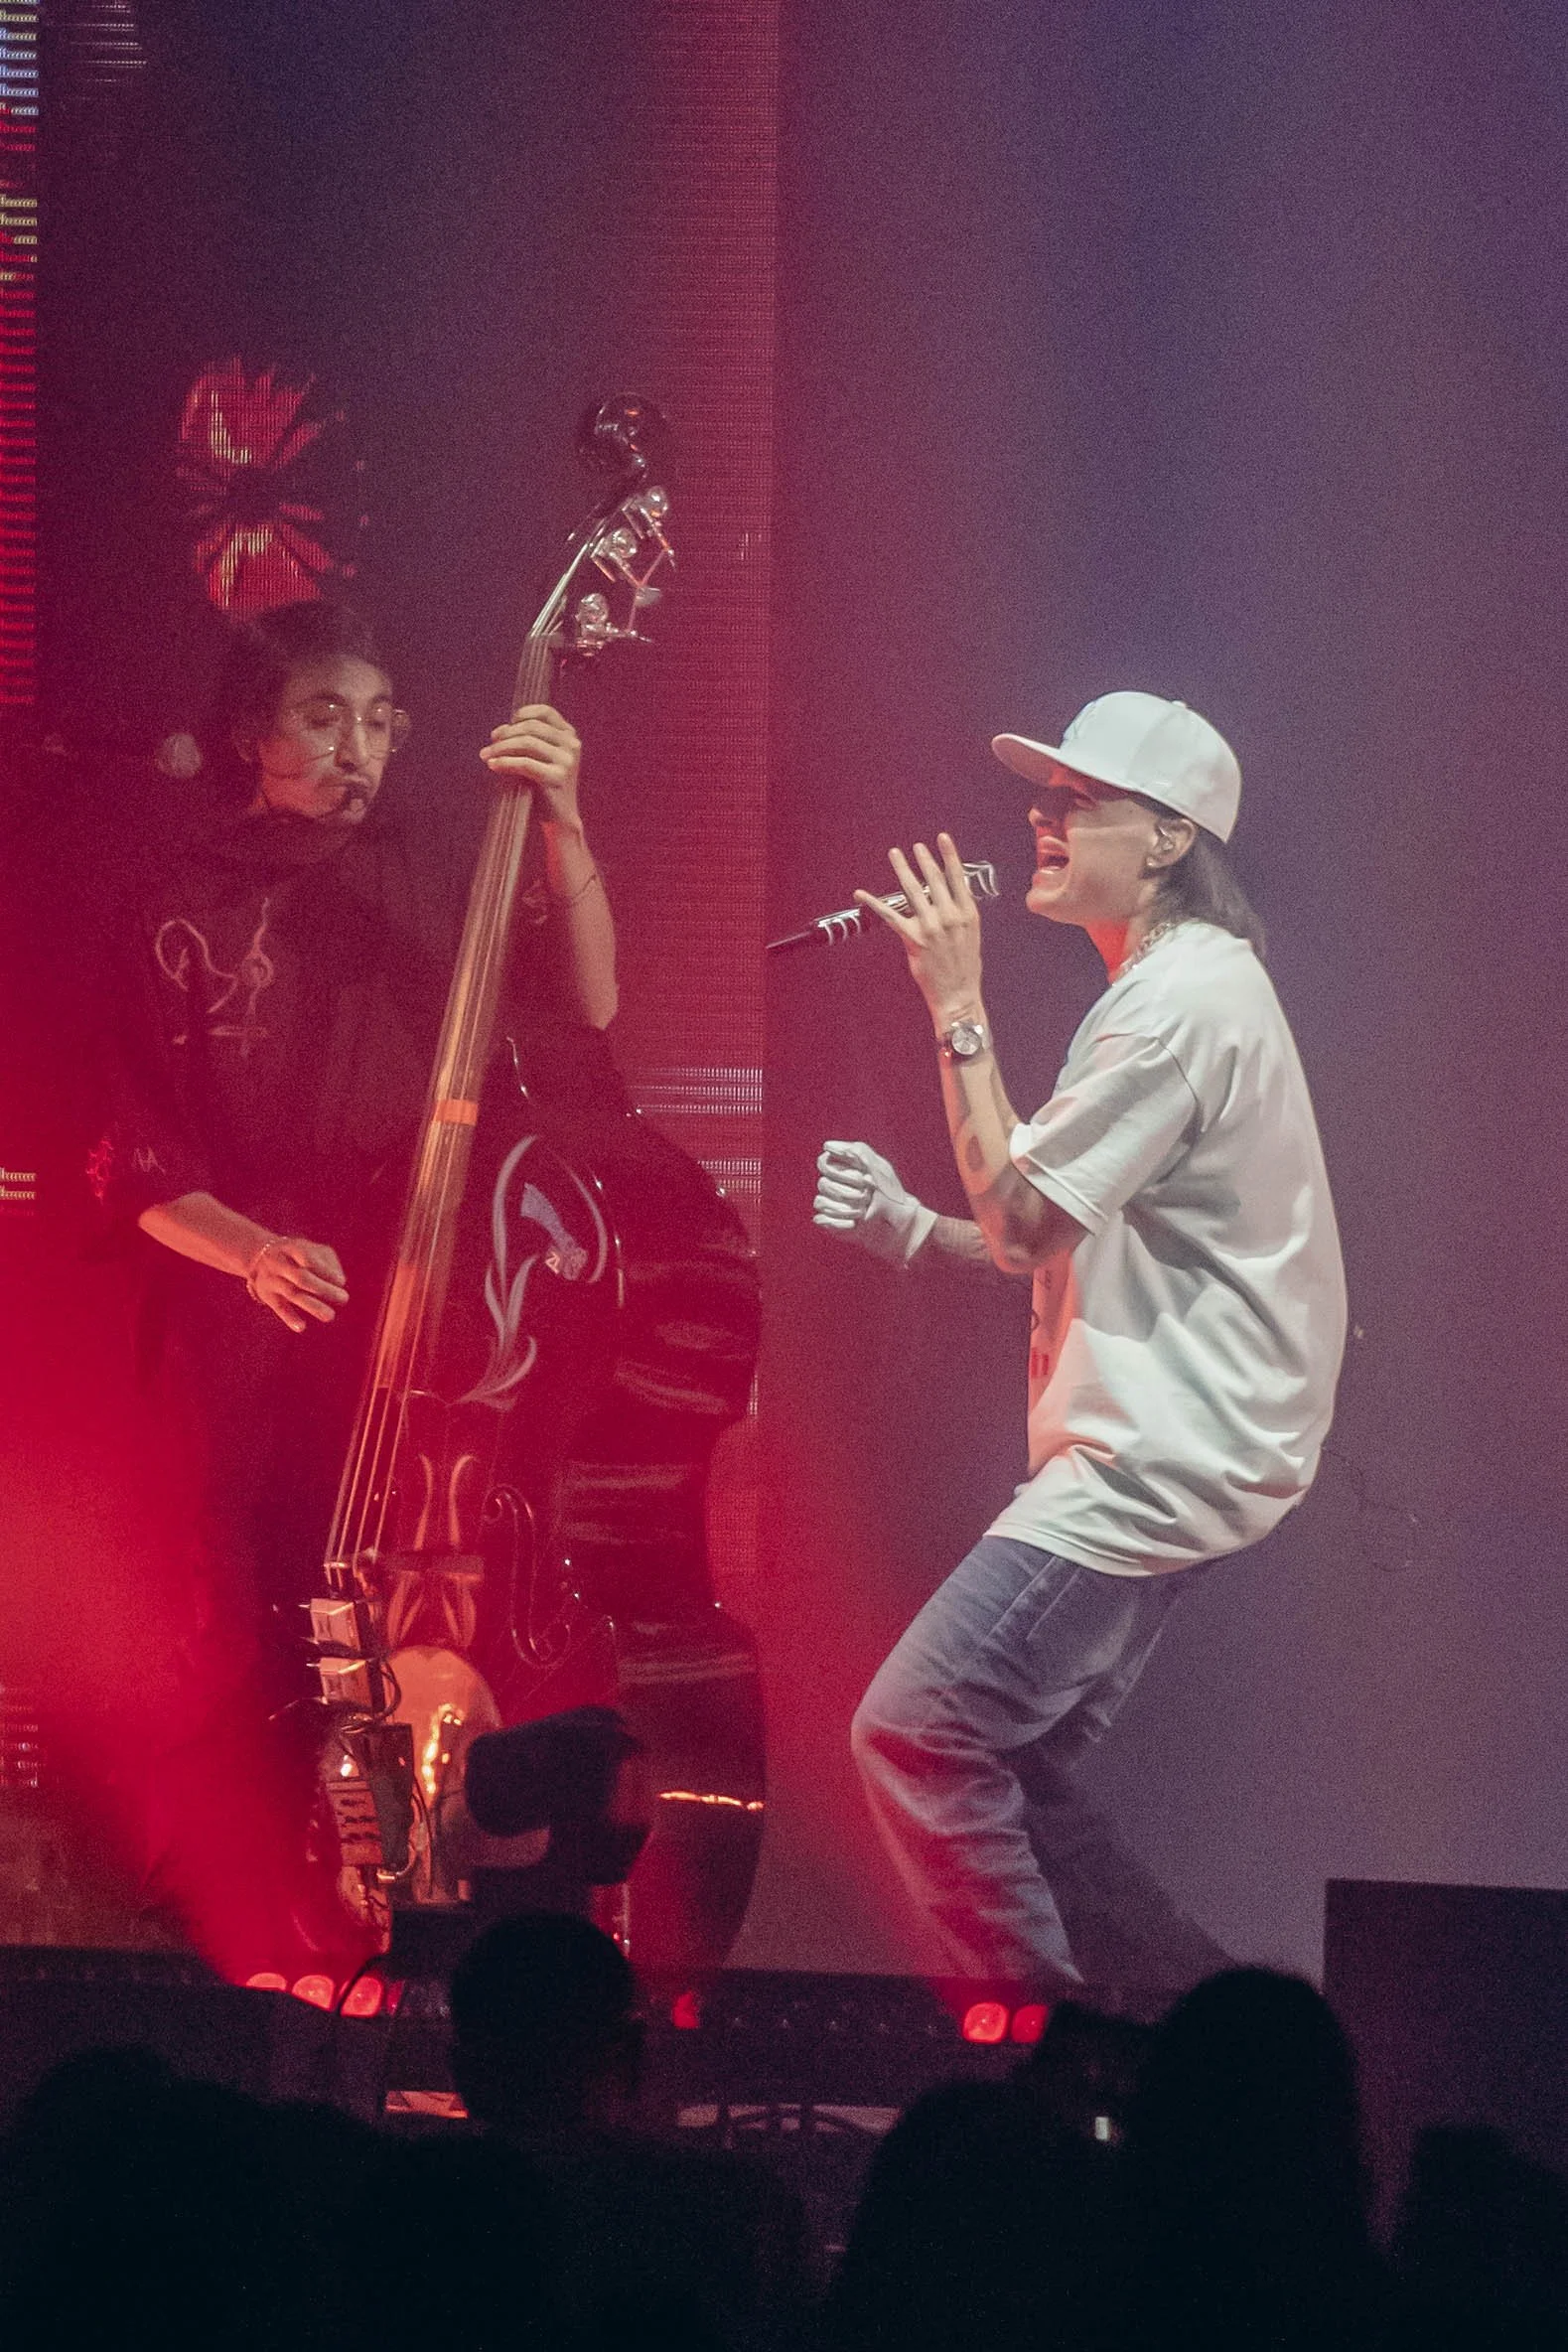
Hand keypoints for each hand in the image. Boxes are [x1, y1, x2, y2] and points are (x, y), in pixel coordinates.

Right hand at [246, 1237, 348, 1332]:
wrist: (258, 1257)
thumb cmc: (295, 1254)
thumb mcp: (309, 1248)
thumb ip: (327, 1261)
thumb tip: (340, 1281)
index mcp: (291, 1248)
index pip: (308, 1258)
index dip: (325, 1270)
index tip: (342, 1282)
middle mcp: (279, 1263)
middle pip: (301, 1278)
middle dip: (324, 1289)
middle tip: (344, 1299)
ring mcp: (271, 1279)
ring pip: (292, 1294)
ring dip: (312, 1306)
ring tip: (330, 1316)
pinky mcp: (266, 1295)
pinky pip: (278, 1307)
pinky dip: (289, 1318)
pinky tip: (302, 1327)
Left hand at [479, 704, 582, 825]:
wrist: (559, 819)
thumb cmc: (543, 787)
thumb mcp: (538, 758)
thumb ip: (524, 741)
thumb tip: (498, 731)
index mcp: (569, 736)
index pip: (545, 712)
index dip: (522, 715)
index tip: (502, 730)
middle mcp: (571, 745)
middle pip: (531, 728)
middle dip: (505, 735)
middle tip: (488, 747)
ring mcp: (567, 761)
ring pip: (526, 743)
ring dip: (501, 748)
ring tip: (486, 756)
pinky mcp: (558, 778)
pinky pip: (525, 764)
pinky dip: (505, 762)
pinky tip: (493, 766)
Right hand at [814, 1141, 936, 1265]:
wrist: (897, 1223)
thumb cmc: (889, 1194)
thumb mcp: (879, 1169)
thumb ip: (858, 1152)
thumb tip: (827, 1146)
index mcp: (842, 1168)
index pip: (824, 1163)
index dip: (839, 1171)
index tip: (862, 1178)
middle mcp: (833, 1184)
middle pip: (823, 1184)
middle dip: (846, 1192)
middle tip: (866, 1197)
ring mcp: (830, 1203)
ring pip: (821, 1201)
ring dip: (844, 1207)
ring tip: (862, 1212)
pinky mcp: (829, 1221)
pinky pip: (821, 1218)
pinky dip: (838, 1221)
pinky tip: (854, 1223)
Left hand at [855, 833, 982, 1026]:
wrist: (958, 994)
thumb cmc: (965, 966)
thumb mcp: (972, 934)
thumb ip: (961, 912)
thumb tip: (949, 894)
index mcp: (968, 913)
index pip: (957, 877)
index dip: (949, 855)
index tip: (942, 838)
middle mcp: (949, 916)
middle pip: (933, 879)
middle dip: (923, 859)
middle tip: (916, 846)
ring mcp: (930, 926)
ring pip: (912, 890)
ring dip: (902, 869)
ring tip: (895, 854)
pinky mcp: (912, 938)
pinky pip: (890, 915)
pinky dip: (873, 903)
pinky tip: (861, 893)